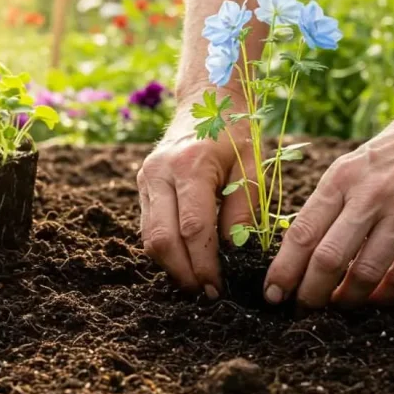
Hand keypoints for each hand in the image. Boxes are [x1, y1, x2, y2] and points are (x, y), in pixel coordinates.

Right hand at [137, 93, 254, 298]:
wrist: (205, 100)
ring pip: (148, 238)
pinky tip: (186, 262)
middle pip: (161, 238)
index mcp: (189, 165)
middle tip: (207, 294)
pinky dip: (165, 250)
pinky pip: (147, 228)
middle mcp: (159, 172)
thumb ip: (243, 208)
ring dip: (172, 266)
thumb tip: (234, 252)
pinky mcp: (142, 186)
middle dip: (184, 272)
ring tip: (197, 283)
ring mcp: (145, 179)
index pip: (193, 228)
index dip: (204, 263)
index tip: (219, 287)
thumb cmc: (235, 132)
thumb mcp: (252, 164)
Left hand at [263, 96, 393, 307]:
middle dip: (309, 293)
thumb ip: (329, 204)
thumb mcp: (352, 165)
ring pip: (366, 273)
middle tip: (302, 309)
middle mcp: (371, 195)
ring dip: (347, 299)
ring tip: (337, 306)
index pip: (301, 234)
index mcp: (341, 178)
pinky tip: (374, 299)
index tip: (272, 294)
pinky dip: (385, 295)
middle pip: (328, 259)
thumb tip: (300, 253)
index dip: (283, 271)